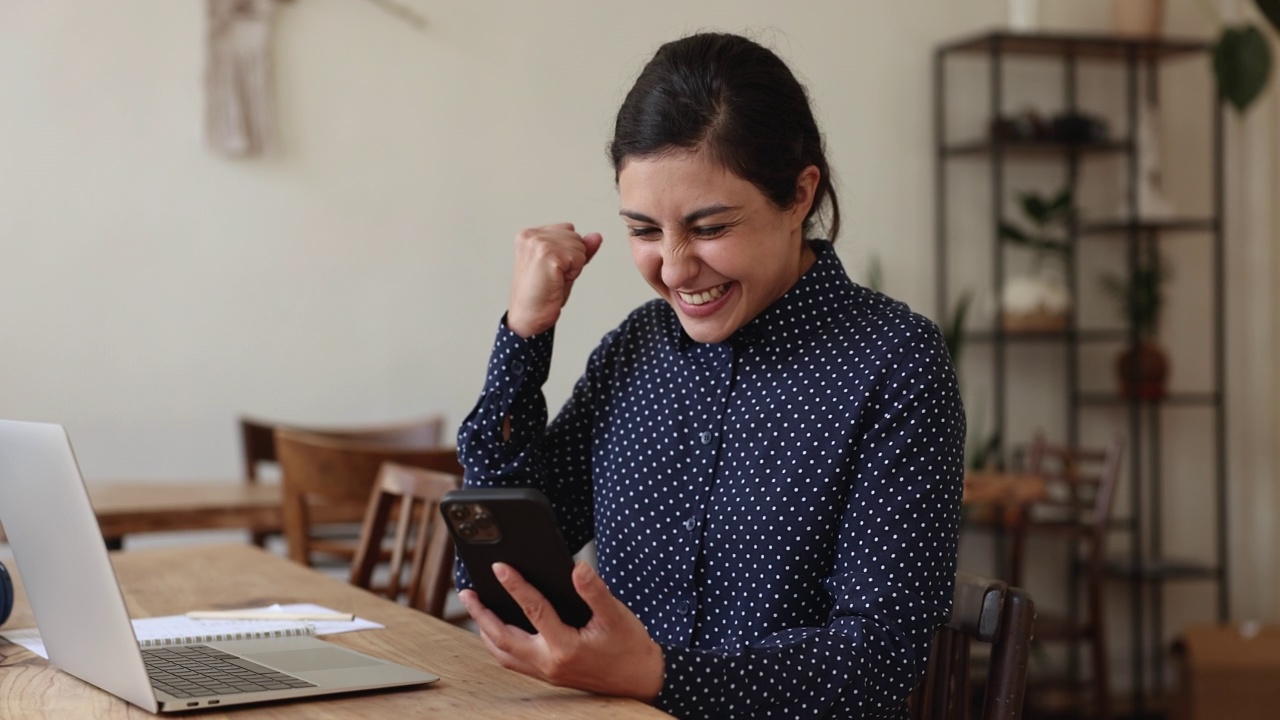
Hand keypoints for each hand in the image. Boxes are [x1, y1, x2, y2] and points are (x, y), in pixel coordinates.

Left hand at [458, 561, 663, 701]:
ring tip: (477, 610)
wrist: (641, 680)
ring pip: (503, 654)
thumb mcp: (616, 615)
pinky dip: (500, 645)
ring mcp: (546, 672)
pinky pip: (513, 661)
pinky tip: (500, 630)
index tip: (499, 567)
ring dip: (486, 631)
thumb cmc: (630, 647)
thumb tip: (577, 568)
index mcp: (565, 646)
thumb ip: (595, 591)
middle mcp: (549, 662)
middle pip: (503, 637)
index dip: (515, 586)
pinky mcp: (548, 676)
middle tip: (467, 592)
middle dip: (482, 613)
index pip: (533, 610)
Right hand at [506, 223, 602, 337]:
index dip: (568, 253)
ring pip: (580, 246)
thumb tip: (596, 236)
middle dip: (572, 259)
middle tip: (553, 277)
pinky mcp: (548, 254)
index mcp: (529, 235)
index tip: (551, 270)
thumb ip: (579, 249)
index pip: (568, 230)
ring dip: (573, 266)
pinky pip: (580, 257)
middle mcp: (531, 235)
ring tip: (554, 280)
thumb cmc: (541, 296)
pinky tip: (556, 282)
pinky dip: (573, 272)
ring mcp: (538, 243)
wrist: (528, 319)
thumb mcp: (564, 266)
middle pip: (576, 236)